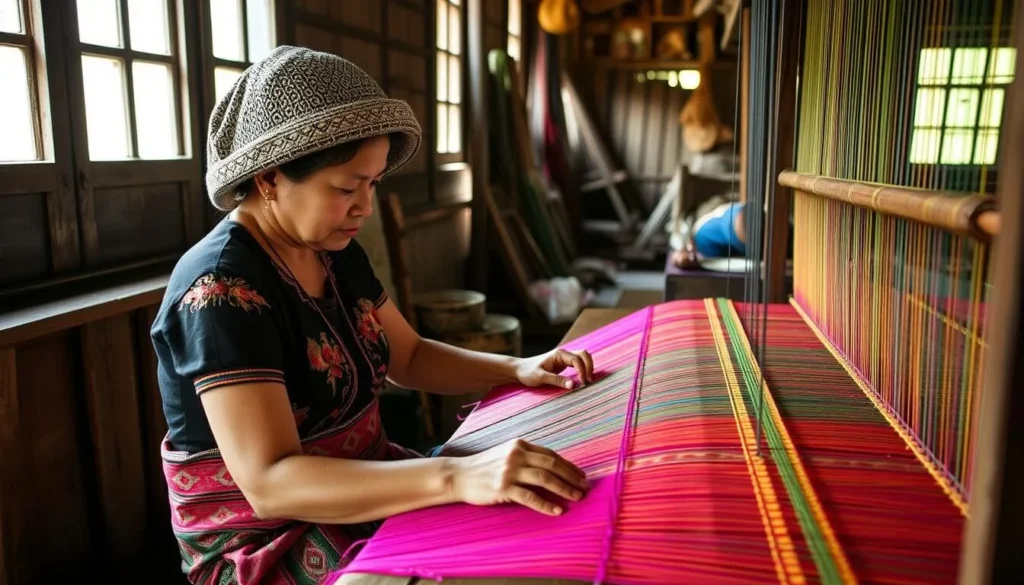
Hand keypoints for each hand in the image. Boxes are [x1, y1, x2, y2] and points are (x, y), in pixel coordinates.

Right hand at [449, 439, 587, 515]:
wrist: (459, 475)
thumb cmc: (483, 467)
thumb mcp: (505, 454)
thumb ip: (525, 456)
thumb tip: (552, 468)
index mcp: (519, 445)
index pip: (550, 454)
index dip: (568, 465)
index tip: (581, 475)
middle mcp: (516, 455)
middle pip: (551, 464)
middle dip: (571, 476)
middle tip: (584, 487)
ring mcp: (509, 471)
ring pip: (544, 478)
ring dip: (563, 488)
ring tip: (577, 497)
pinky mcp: (502, 488)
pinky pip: (530, 497)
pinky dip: (546, 504)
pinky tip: (557, 510)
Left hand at [514, 348, 593, 389]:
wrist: (519, 370)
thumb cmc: (528, 372)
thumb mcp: (540, 377)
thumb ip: (557, 380)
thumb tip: (573, 385)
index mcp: (558, 354)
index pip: (577, 359)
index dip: (582, 370)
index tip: (582, 383)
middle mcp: (563, 354)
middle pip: (584, 355)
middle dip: (589, 366)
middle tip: (588, 382)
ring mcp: (564, 359)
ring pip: (583, 358)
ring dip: (588, 368)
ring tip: (587, 382)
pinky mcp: (564, 364)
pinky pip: (578, 364)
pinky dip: (583, 370)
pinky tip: (582, 380)